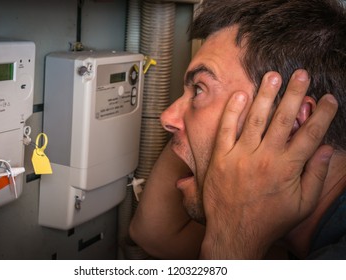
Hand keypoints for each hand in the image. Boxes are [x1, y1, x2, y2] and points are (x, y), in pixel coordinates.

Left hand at [200, 69, 337, 258]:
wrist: (234, 232)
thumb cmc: (270, 220)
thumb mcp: (302, 204)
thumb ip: (316, 176)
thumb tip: (327, 149)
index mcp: (287, 168)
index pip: (310, 134)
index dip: (322, 114)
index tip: (328, 98)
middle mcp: (265, 158)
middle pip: (284, 119)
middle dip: (294, 94)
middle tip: (300, 73)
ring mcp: (240, 156)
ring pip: (255, 119)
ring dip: (265, 95)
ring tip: (273, 76)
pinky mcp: (220, 158)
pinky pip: (226, 130)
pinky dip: (232, 112)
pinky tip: (240, 95)